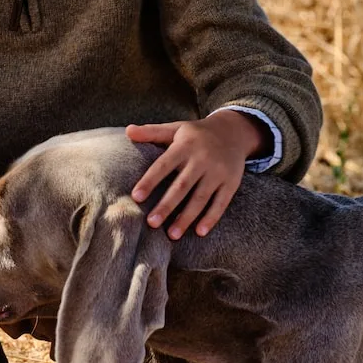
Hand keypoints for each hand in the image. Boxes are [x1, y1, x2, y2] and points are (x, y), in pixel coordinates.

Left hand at [126, 110, 266, 239]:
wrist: (234, 132)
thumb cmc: (196, 134)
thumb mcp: (175, 128)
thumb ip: (152, 132)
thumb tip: (128, 131)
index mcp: (184, 146)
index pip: (163, 165)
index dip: (150, 181)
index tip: (136, 197)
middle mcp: (202, 159)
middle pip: (182, 186)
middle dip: (166, 205)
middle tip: (151, 223)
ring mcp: (218, 172)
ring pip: (200, 198)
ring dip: (186, 218)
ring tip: (172, 234)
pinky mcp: (231, 183)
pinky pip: (221, 203)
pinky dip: (211, 218)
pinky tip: (199, 232)